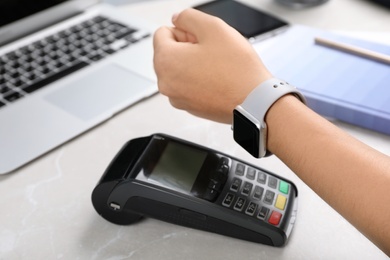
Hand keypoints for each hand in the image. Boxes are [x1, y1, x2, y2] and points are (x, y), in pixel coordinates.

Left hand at [153, 8, 271, 122]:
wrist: (254, 102)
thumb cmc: (236, 69)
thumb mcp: (213, 27)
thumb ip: (189, 17)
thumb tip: (177, 19)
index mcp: (165, 61)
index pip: (163, 33)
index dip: (185, 31)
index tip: (202, 40)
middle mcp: (165, 82)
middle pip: (169, 53)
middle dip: (188, 48)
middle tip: (212, 52)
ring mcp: (176, 98)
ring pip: (179, 70)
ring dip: (193, 64)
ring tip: (216, 67)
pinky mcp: (189, 107)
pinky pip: (188, 86)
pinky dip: (199, 81)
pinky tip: (217, 80)